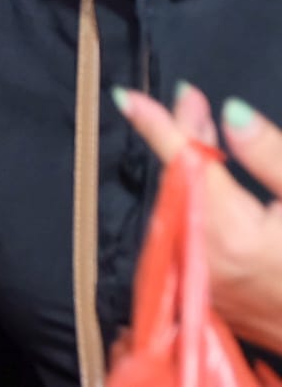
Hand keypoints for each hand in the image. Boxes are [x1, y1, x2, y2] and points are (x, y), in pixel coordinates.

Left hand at [118, 84, 281, 352]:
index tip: (126, 98)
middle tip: (190, 101)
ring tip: (198, 131)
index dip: (158, 127)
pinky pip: (186, 235)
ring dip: (186, 168)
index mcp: (230, 235)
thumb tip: (231, 112)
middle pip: (178, 183)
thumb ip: (269, 155)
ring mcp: (203, 283)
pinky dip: (193, 202)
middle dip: (179, 137)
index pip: (184, 165)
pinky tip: (203, 178)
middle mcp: (204, 260)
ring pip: (179, 207)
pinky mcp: (209, 295)